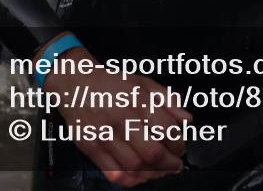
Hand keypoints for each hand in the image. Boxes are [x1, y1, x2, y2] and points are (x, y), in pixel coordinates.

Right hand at [44, 46, 193, 187]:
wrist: (76, 83)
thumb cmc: (110, 83)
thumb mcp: (143, 82)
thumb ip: (168, 100)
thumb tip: (186, 119)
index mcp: (138, 102)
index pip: (167, 131)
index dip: (179, 144)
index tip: (180, 147)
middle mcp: (122, 120)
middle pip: (153, 153)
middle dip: (170, 164)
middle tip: (176, 164)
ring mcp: (106, 136)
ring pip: (135, 167)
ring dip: (154, 174)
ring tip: (161, 171)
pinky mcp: (92, 149)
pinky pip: (114, 173)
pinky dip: (131, 180)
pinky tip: (140, 176)